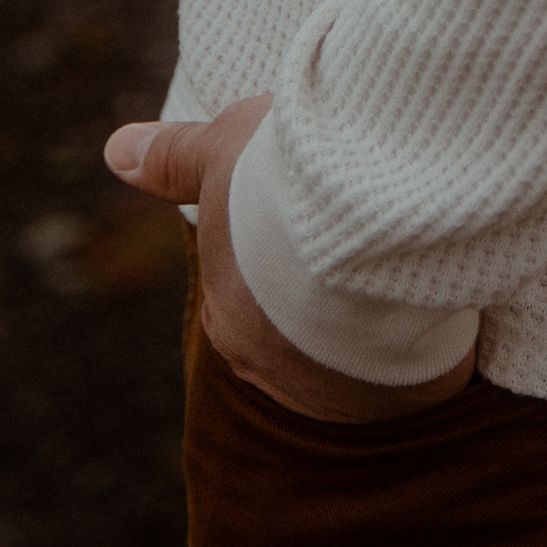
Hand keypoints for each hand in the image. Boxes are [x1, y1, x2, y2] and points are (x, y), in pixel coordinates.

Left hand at [104, 97, 476, 420]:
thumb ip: (174, 157)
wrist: (361, 214)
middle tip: (358, 243)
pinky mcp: (399, 397)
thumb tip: (113, 151)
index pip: (246, 293)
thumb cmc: (281, 179)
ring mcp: (335, 390)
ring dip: (368, 323)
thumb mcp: (223, 149)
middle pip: (296, 333)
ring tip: (401, 263)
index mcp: (227, 316)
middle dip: (318, 299)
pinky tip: (432, 295)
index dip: (274, 255)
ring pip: (351, 357)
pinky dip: (416, 341)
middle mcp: (269, 367)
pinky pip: (407, 372)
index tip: (305, 221)